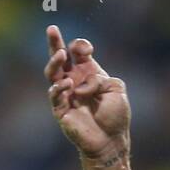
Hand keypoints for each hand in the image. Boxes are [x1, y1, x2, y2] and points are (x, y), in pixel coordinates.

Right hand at [44, 25, 130, 159]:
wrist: (111, 141)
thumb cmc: (115, 116)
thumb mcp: (117, 90)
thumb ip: (103, 78)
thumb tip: (84, 81)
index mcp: (88, 73)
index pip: (78, 53)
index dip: (81, 47)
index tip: (87, 50)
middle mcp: (74, 80)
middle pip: (60, 58)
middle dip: (55, 42)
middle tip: (52, 28)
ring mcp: (65, 94)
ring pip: (52, 73)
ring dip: (54, 62)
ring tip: (59, 55)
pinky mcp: (59, 109)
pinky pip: (54, 95)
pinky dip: (59, 88)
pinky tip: (67, 84)